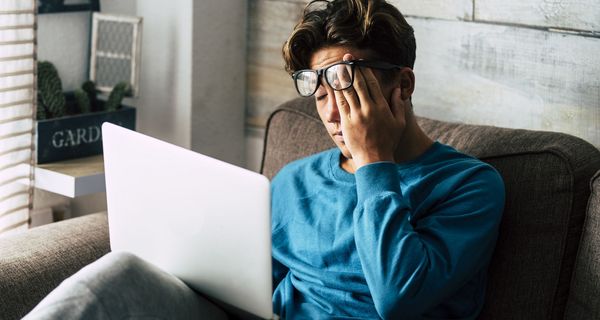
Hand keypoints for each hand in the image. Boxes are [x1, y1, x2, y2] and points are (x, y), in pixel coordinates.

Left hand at [333, 54, 406, 168]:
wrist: (374, 159)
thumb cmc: (388, 142)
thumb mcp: (399, 123)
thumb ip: (398, 105)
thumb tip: (397, 89)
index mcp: (381, 107)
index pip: (371, 83)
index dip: (364, 71)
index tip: (359, 62)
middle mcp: (368, 108)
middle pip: (358, 83)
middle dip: (351, 68)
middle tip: (346, 57)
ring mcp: (356, 115)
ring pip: (347, 91)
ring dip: (341, 77)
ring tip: (337, 65)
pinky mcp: (346, 122)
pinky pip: (340, 103)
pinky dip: (336, 92)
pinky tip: (333, 83)